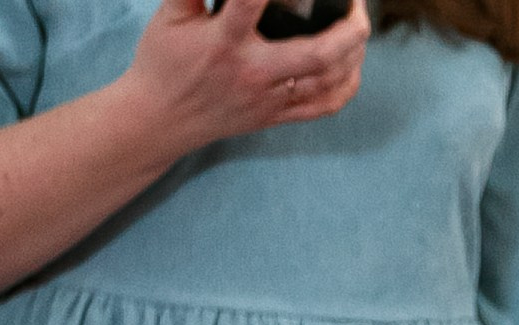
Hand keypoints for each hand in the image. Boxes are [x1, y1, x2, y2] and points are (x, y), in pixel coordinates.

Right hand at [126, 0, 371, 161]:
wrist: (161, 120)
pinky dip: (346, 86)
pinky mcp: (275, 118)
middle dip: (350, 27)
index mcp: (224, 42)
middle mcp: (253, 73)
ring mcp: (269, 100)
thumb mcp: (172, 13)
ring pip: (328, 81)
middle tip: (356, 2)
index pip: (254, 1)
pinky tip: (352, 65)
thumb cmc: (165, 59)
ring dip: (354, 53)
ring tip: (358, 26)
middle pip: (318, 54)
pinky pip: (323, 107)